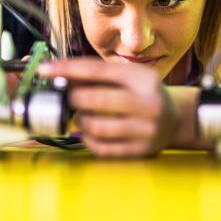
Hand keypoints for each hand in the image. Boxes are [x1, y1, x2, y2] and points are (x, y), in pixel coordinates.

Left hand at [37, 58, 177, 157]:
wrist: (176, 119)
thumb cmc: (142, 94)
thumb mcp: (128, 77)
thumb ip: (97, 75)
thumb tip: (58, 75)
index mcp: (143, 78)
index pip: (97, 70)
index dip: (67, 70)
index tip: (45, 70)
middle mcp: (149, 103)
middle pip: (96, 99)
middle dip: (73, 99)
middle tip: (68, 100)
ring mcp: (147, 129)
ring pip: (97, 127)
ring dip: (81, 122)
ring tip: (82, 117)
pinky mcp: (142, 150)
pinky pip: (103, 147)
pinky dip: (88, 140)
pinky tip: (91, 132)